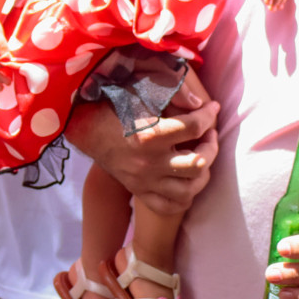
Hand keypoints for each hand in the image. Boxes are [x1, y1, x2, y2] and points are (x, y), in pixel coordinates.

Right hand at [66, 66, 218, 215]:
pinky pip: (170, 206)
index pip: (194, 127)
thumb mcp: (140, 91)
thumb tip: (199, 103)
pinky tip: (187, 181)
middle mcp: (148, 162)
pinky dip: (185, 197)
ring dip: (203, 174)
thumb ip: (173, 94)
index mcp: (149, 135)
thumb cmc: (115, 106)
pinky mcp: (139, 191)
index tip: (212, 108)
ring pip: (189, 189)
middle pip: (198, 163)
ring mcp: (144, 181)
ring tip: (201, 158)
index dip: (208, 115)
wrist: (86, 130)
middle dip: (211, 146)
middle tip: (208, 134)